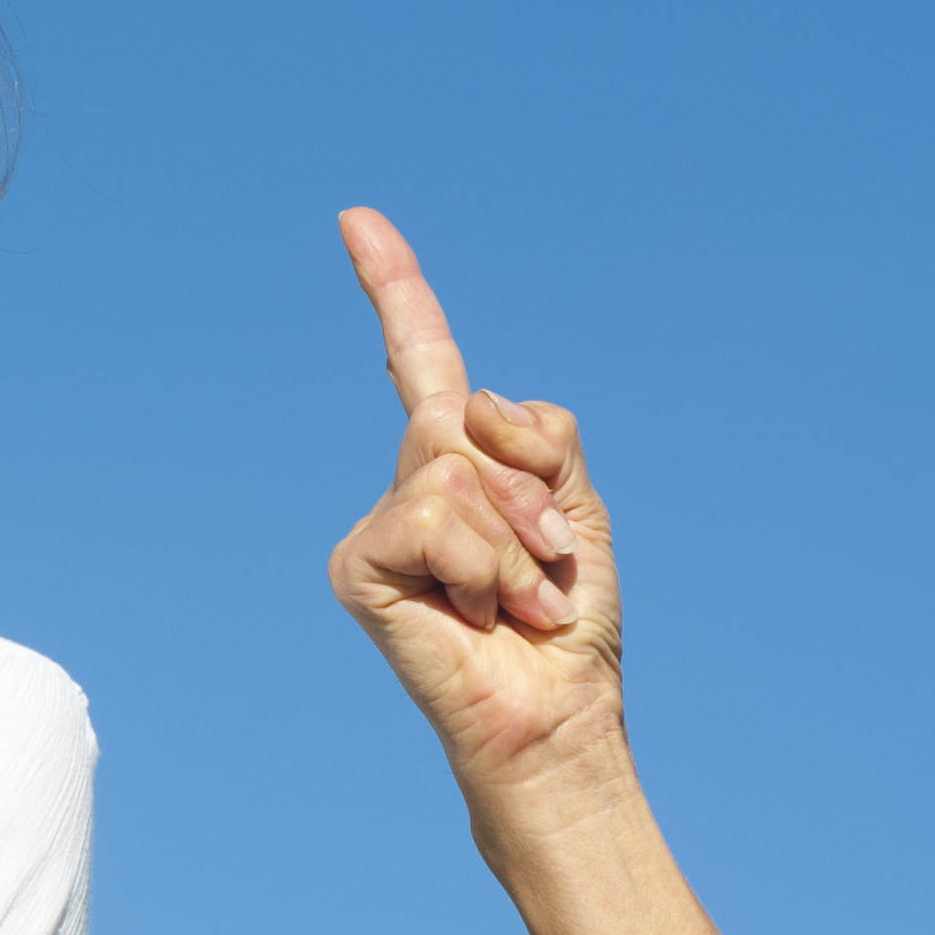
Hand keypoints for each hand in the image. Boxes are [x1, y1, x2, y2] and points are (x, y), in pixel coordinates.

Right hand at [325, 208, 625, 807]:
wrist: (557, 715)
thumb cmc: (567, 623)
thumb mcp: (579, 504)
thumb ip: (539, 435)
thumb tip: (460, 408)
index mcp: (464, 462)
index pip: (422, 358)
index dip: (394, 289)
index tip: (355, 219)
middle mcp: (411, 485)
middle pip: (463, 414)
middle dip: (533, 487)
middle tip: (550, 565)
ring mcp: (379, 526)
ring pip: (452, 465)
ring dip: (516, 537)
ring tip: (521, 600)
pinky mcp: (359, 567)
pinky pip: (432, 515)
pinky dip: (482, 564)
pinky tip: (482, 615)